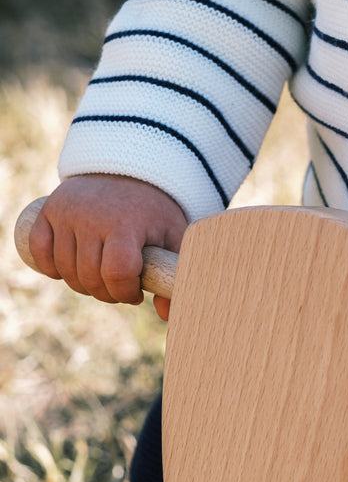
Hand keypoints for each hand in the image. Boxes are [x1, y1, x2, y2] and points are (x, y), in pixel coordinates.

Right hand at [28, 174, 186, 319]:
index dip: (125, 293)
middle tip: (120, 287)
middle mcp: (93, 217)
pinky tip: (69, 270)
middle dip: (106, 293)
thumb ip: (174, 272)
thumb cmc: (154, 209)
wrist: (131, 168)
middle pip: (90, 277)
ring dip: (82, 284)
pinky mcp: (50, 210)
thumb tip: (165, 313)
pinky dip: (51, 267)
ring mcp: (68, 213)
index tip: (135, 292)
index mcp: (126, 224)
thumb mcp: (174, 236)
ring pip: (65, 270)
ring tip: (102, 277)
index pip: (117, 273)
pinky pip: (40, 250)